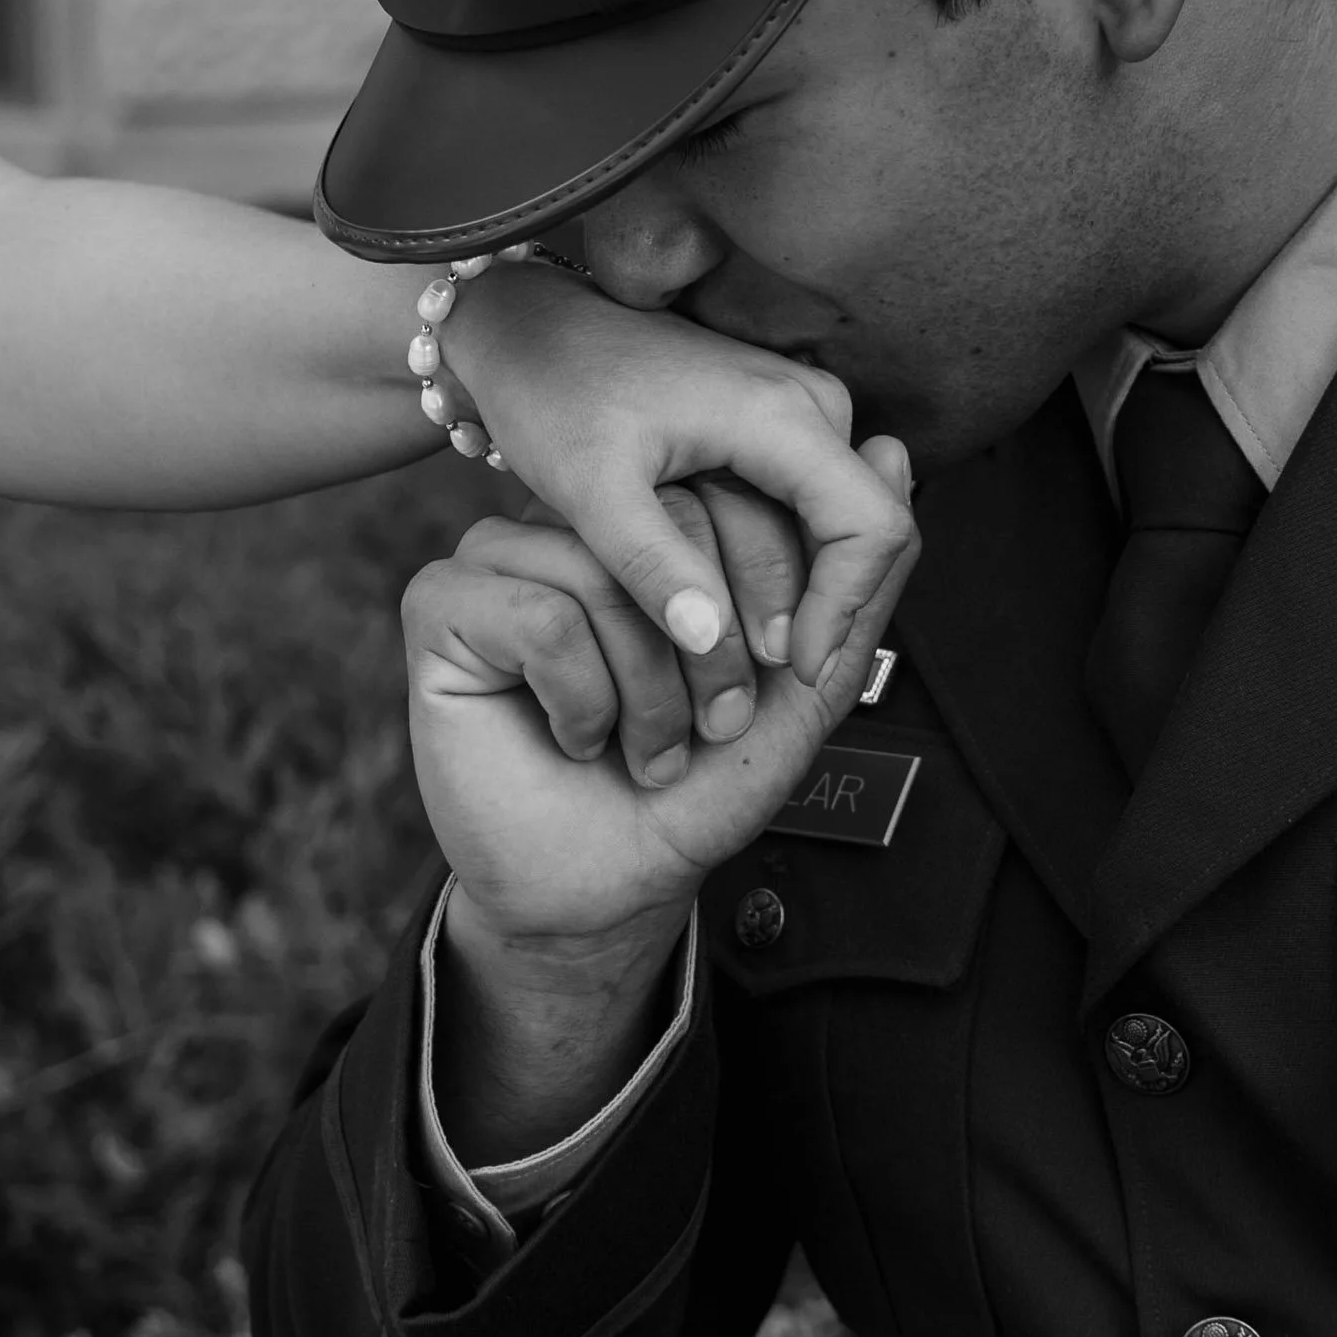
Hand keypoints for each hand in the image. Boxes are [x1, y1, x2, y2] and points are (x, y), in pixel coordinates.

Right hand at [401, 440, 919, 960]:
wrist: (608, 887)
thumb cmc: (698, 787)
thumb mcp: (801, 685)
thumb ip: (853, 579)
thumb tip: (895, 448)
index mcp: (651, 528)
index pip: (725, 497)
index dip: (763, 596)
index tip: (762, 687)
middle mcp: (573, 525)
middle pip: (667, 528)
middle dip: (712, 654)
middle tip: (703, 732)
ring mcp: (501, 556)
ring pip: (602, 572)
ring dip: (647, 689)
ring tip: (642, 750)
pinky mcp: (442, 603)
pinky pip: (537, 613)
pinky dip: (579, 697)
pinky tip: (574, 737)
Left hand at [436, 260, 913, 690]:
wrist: (532, 330)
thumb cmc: (554, 392)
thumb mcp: (588, 488)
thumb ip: (650, 564)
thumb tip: (710, 640)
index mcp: (779, 413)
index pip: (871, 525)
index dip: (845, 607)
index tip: (795, 671)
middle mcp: (810, 404)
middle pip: (863, 530)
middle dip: (822, 613)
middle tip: (755, 685)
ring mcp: (799, 410)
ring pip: (837, 524)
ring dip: (800, 595)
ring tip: (733, 662)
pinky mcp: (779, 424)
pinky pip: (808, 506)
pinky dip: (782, 566)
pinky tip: (727, 613)